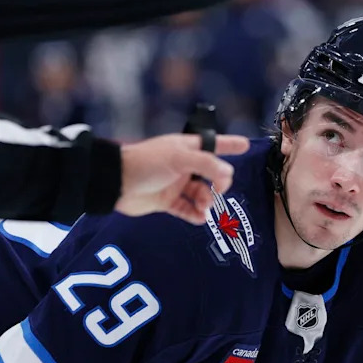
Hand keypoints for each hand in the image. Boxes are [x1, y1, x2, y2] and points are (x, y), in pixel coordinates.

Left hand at [115, 133, 250, 224]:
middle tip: (219, 190)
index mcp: (186, 148)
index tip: (246, 146)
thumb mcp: (179, 158)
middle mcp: (183, 165)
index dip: (230, 144)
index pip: (213, 144)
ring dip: (206, 202)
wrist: (117, 183)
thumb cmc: (146, 163)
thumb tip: (229, 174)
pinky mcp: (167, 201)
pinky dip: (195, 214)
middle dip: (219, 183)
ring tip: (204, 207)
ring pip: (201, 194)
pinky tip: (199, 218)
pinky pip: (187, 209)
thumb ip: (207, 164)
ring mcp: (175, 183)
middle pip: (211, 174)